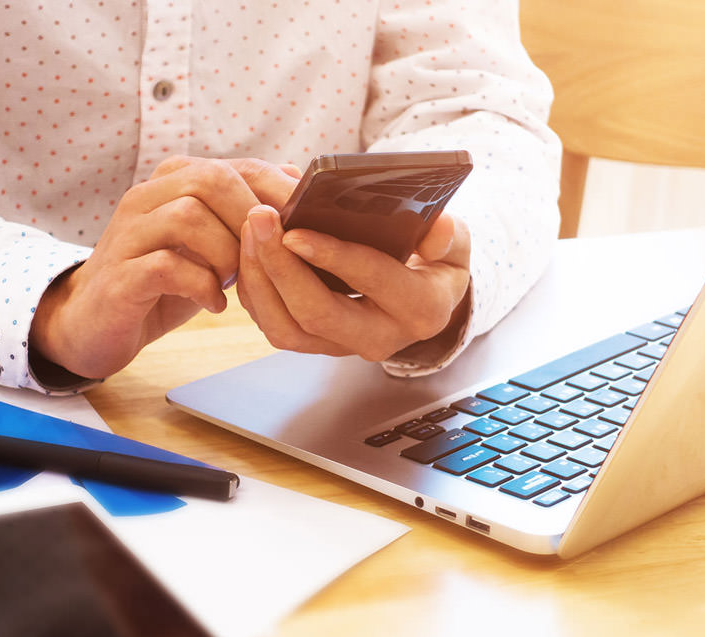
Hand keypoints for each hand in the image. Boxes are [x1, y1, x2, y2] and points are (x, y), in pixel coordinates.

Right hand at [29, 156, 296, 379]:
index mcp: (173, 181)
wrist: (96, 323)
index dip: (278, 192)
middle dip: (252, 218)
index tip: (308, 220)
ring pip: (188, 216)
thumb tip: (298, 185)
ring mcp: (128, 234)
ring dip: (226, 253)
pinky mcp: (120, 276)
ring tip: (233, 281)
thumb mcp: (209, 243)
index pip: (236, 166)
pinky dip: (201, 286)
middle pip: (211, 179)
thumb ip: (244, 215)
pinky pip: (166, 266)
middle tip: (267, 256)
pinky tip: (214, 304)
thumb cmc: (163, 282)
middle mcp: (146, 197)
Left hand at [237, 207, 471, 362]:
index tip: (295, 230)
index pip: (371, 281)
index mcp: (420, 310)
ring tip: (249, 230)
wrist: (422, 298)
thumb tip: (436, 232)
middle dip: (281, 266)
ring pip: (286, 328)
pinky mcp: (316, 345)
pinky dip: (255, 290)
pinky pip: (274, 326)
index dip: (332, 256)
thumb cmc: (435, 261)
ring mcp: (344, 347)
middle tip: (259, 219)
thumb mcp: (455, 245)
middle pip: (316, 313)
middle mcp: (381, 338)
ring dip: (259, 280)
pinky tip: (248, 251)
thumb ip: (449, 236)